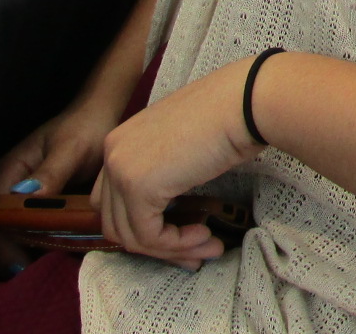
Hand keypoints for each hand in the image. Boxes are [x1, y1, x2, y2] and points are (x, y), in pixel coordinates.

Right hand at [0, 96, 125, 273]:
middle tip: (28, 274)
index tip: (19, 263)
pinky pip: (28, 228)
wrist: (101, 115)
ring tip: (38, 270)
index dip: (1, 241)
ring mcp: (23, 195)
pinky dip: (34, 244)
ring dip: (18, 252)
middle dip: (6, 253)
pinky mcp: (39, 202)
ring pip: (9, 232)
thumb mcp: (70, 148)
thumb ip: (51, 172)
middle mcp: (10, 185)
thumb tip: (27, 198)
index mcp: (10, 171)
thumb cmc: (85, 127)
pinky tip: (51, 255)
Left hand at [92, 57, 264, 268]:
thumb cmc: (226, 117)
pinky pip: (150, 236)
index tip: (183, 236)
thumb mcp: (181, 147)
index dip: (146, 225)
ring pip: (131, 236)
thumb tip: (168, 216)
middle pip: (117, 222)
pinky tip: (203, 235)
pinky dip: (176, 245)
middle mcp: (112, 154)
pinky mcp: (138, 188)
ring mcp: (121, 170)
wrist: (243, 103)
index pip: (114, 201)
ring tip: (207, 246)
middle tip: (195, 252)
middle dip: (156, 245)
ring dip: (171, 249)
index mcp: (120, 141)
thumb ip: (163, 173)